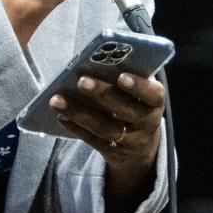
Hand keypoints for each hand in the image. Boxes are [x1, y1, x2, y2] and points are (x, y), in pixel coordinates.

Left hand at [49, 71, 163, 168]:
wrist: (141, 145)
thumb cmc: (136, 104)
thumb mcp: (141, 94)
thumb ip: (129, 78)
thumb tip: (101, 59)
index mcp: (155, 103)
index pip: (153, 95)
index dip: (139, 86)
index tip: (121, 76)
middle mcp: (146, 124)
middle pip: (125, 110)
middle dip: (102, 94)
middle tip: (81, 81)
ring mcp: (130, 141)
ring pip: (104, 128)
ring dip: (79, 113)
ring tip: (57, 99)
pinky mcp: (113, 153)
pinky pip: (92, 140)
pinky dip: (76, 127)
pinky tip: (61, 115)